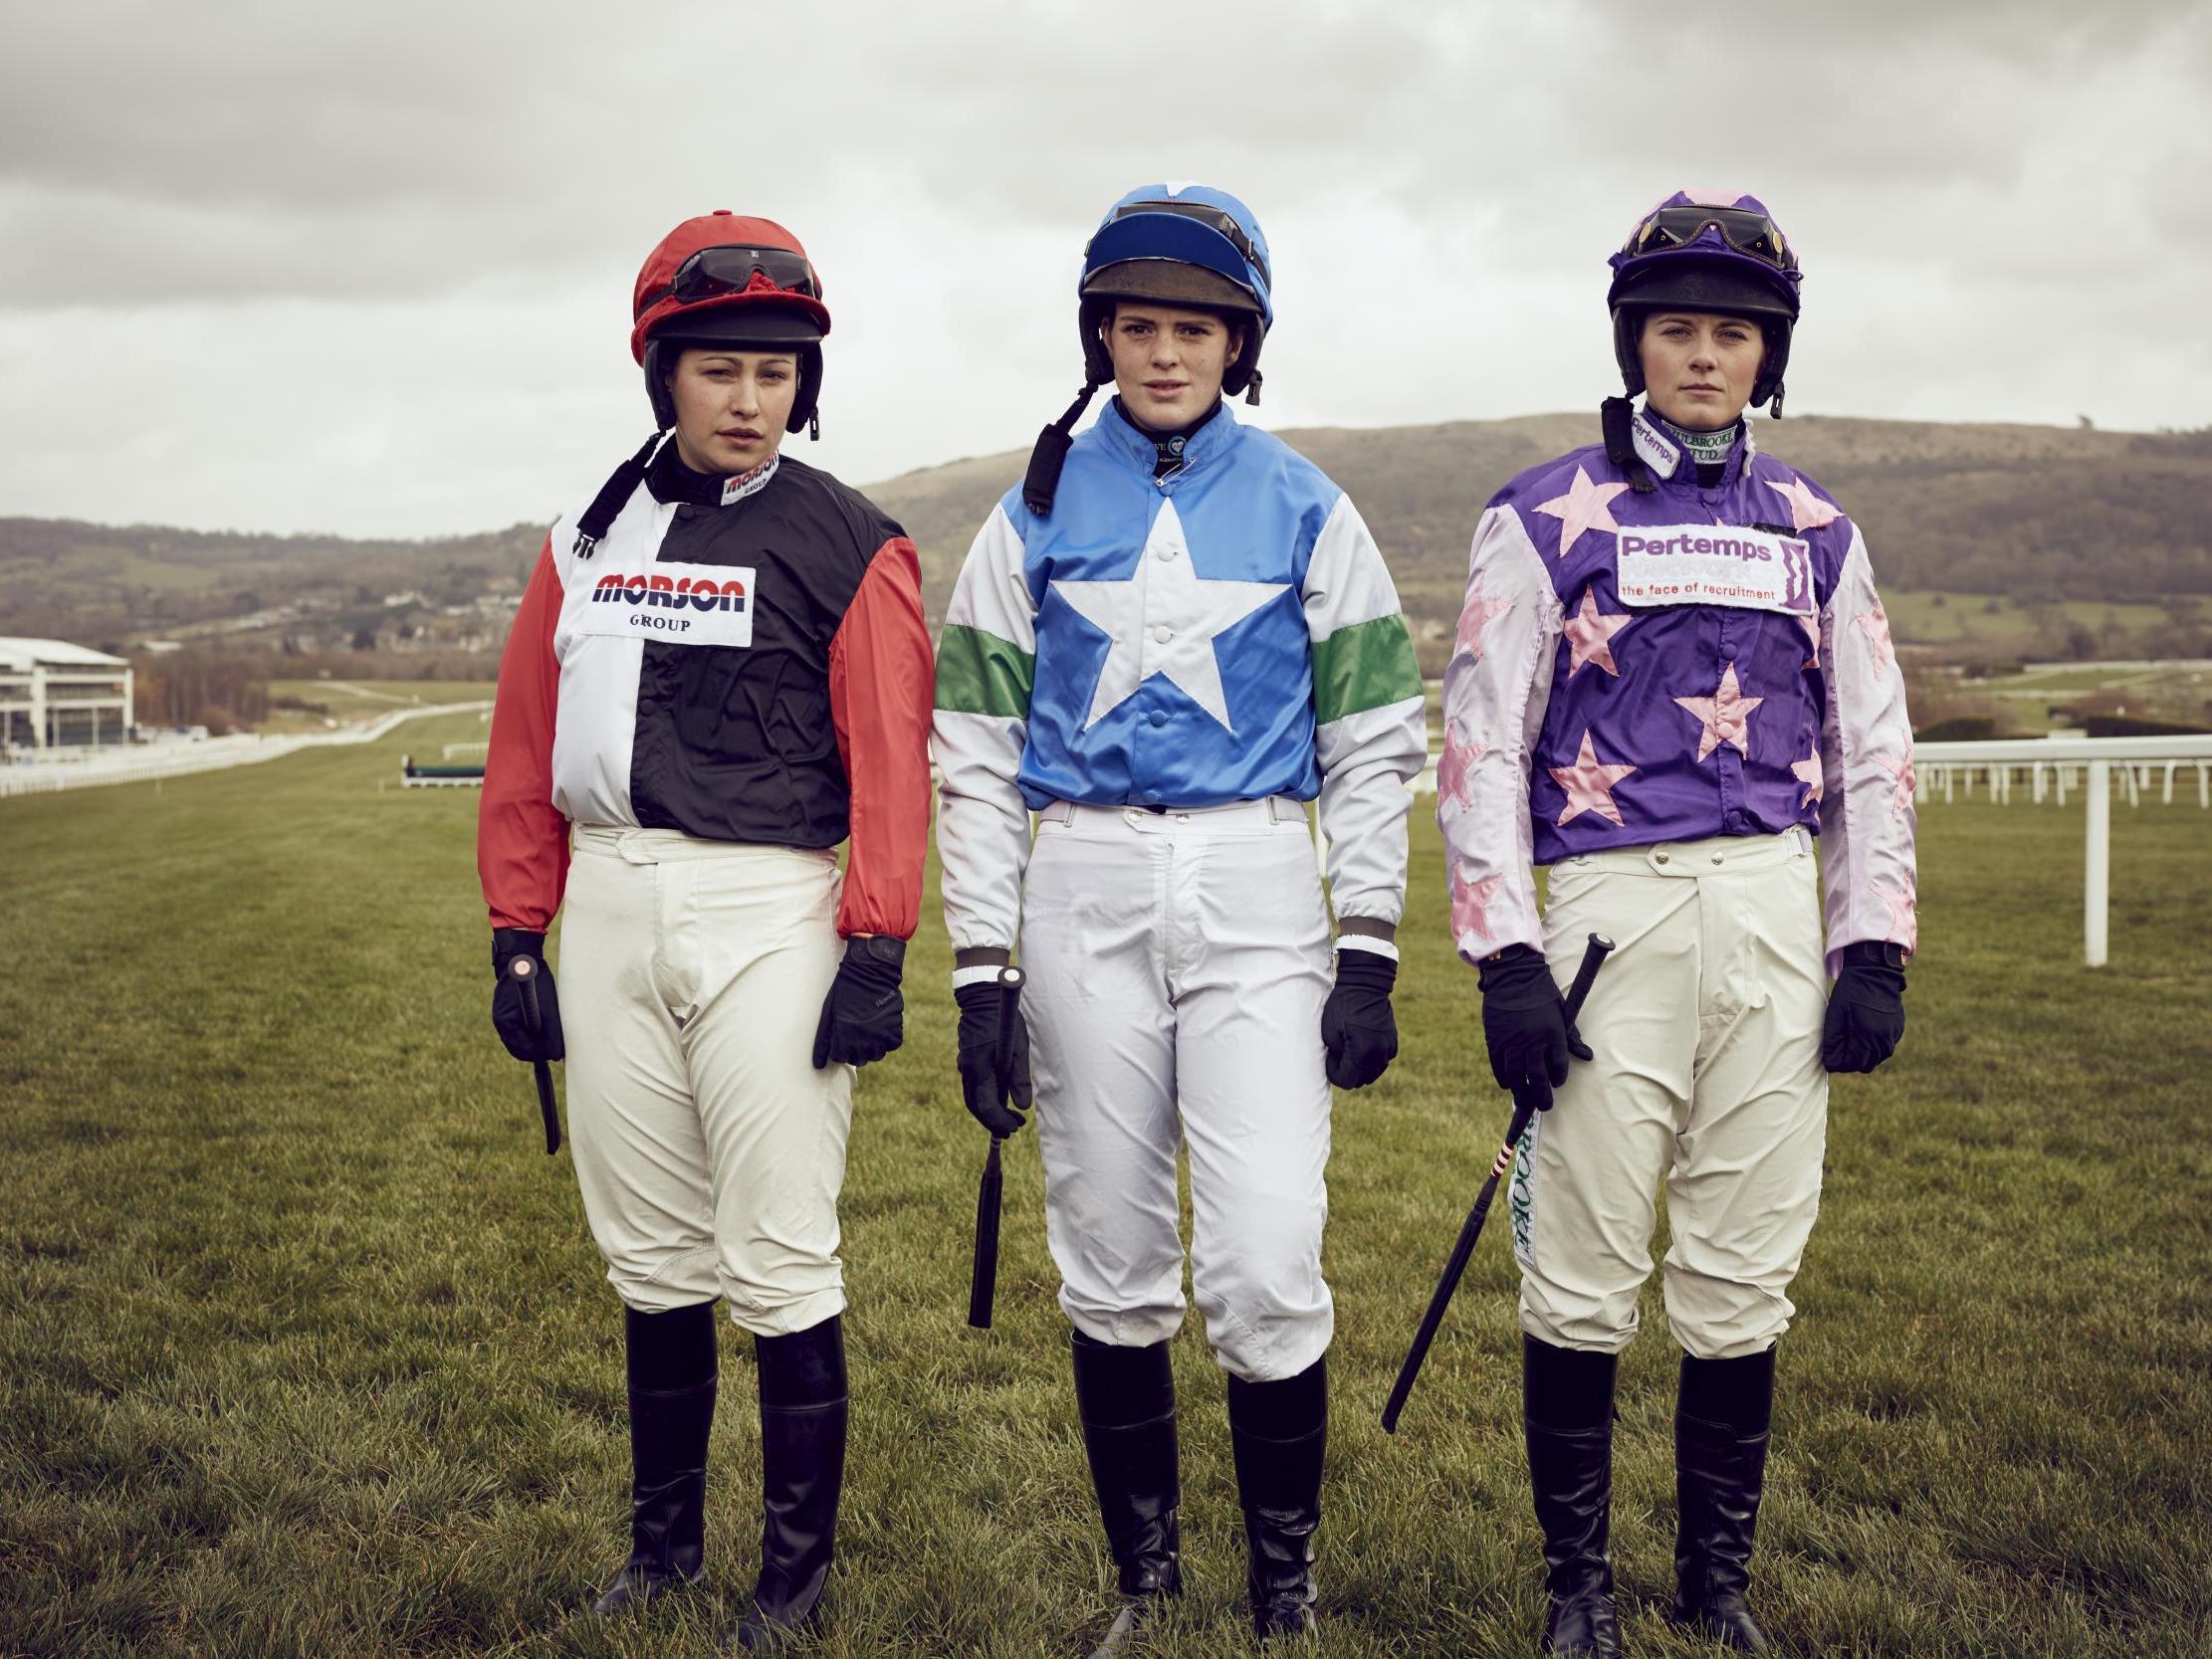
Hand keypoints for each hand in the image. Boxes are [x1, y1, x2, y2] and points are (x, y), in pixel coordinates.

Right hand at [491, 929, 563, 1062]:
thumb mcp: (547, 1007)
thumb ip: (551, 1032)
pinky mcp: (510, 1010)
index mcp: (506, 1023)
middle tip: (557, 1045)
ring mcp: (504, 1017)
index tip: (557, 1052)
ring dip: (537, 1038)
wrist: (522, 955)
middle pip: (521, 1048)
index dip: (541, 1054)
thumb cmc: (535, 979)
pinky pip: (522, 1027)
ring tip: (553, 1029)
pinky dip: (534, 1028)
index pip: (522, 1051)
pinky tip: (546, 1020)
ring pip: (522, 1039)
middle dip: (539, 1049)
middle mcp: (502, 1023)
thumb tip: (557, 1055)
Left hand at [813, 936, 905, 1068]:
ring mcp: (881, 1036)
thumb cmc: (845, 990)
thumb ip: (824, 1039)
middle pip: (859, 1059)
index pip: (841, 1058)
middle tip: (854, 1035)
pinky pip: (893, 1044)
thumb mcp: (829, 1013)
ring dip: (872, 1047)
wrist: (870, 971)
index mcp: (844, 1037)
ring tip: (868, 1033)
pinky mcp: (895, 1028)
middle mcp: (863, 1040)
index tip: (841, 1039)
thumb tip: (818, 1064)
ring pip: (877, 1055)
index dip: (839, 1049)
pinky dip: (888, 1039)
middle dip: (855, 1050)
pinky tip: (881, 1028)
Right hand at [955, 972, 1030, 1135]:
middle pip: (976, 1107)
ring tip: (1008, 1119)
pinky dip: (984, 1099)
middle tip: (1012, 1129)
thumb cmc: (1002, 1021)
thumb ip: (1019, 1078)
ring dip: (989, 1112)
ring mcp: (965, 1065)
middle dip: (993, 1122)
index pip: (986, 1106)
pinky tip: (999, 1099)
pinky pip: (971, 1087)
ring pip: (972, 1098)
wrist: (980, 998)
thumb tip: (1022, 1105)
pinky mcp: (966, 1060)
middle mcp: (968, 1071)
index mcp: (979, 1070)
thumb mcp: (1017, 1048)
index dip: (1000, 1121)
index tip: (1015, 1127)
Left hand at [1321, 950, 1398, 1088]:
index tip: (1329, 1060)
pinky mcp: (1393, 1043)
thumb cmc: (1343, 1006)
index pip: (1347, 1080)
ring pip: (1372, 1073)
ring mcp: (1388, 1049)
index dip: (1334, 1074)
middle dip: (1346, 1073)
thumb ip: (1335, 1056)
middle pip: (1360, 1080)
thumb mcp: (1330, 1032)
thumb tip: (1339, 1067)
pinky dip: (1371, 1060)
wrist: (1366, 985)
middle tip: (1336, 1056)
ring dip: (1359, 1068)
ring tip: (1347, 1052)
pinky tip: (1361, 1047)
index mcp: (1362, 1052)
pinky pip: (1381, 1061)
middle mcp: (1379, 1054)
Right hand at [1476, 944, 1590, 1111]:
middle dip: (1541, 1096)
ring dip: (1521, 1092)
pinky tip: (1508, 1084)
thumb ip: (1572, 1037)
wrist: (1513, 976)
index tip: (1556, 1083)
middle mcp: (1532, 1041)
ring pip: (1516, 1076)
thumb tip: (1587, 1056)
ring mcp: (1511, 1042)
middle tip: (1544, 1105)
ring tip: (1524, 1100)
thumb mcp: (1562, 1013)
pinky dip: (1504, 1078)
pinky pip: (1499, 1066)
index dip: (1558, 1079)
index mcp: (1552, 1033)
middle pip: (1537, 1078)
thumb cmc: (1542, 994)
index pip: (1558, 1066)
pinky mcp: (1494, 1040)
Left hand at [1823, 942, 1905, 1072]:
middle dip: (1851, 1062)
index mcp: (1867, 1034)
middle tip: (1839, 1050)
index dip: (1839, 1064)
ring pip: (1878, 1057)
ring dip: (1864, 1055)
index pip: (1853, 1063)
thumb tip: (1830, 1061)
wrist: (1875, 973)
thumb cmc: (1850, 992)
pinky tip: (1864, 1033)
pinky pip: (1886, 1047)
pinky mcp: (1898, 1029)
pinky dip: (1874, 1046)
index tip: (1830, 1058)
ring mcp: (1893, 1034)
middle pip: (1866, 1064)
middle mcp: (1883, 1038)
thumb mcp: (1836, 1014)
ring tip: (1851, 1041)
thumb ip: (1834, 1040)